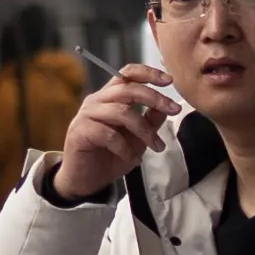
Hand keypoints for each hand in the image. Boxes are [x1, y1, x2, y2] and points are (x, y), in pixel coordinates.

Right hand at [43, 62, 183, 203]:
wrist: (86, 181)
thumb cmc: (111, 156)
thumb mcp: (138, 138)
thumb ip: (150, 121)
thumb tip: (166, 107)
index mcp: (110, 97)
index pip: (127, 74)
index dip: (148, 73)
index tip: (170, 80)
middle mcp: (97, 100)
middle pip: (127, 88)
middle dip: (154, 97)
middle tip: (174, 110)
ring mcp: (86, 114)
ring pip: (121, 111)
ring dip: (144, 130)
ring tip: (156, 146)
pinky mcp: (80, 131)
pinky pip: (109, 135)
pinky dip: (126, 148)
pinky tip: (134, 159)